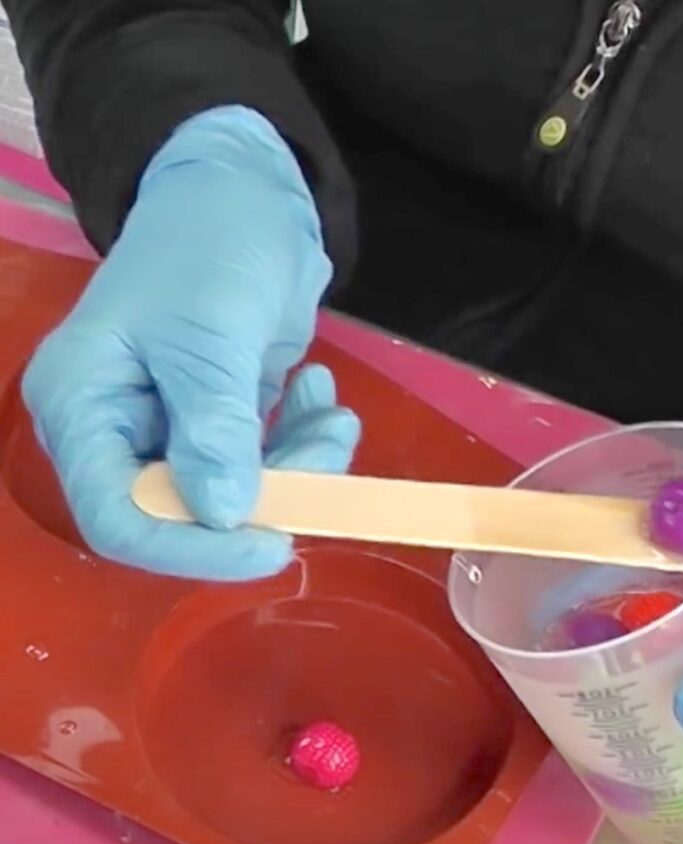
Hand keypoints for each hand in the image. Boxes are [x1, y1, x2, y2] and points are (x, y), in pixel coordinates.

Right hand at [22, 106, 359, 579]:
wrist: (248, 191)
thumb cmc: (208, 242)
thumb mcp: (209, 330)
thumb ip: (211, 423)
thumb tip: (224, 516)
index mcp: (82, 405)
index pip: (118, 516)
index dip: (192, 548)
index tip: (273, 544)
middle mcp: (118, 429)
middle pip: (186, 514)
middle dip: (269, 496)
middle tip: (327, 453)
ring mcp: (173, 426)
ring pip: (238, 493)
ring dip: (301, 465)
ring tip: (336, 413)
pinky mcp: (220, 419)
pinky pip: (265, 460)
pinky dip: (305, 440)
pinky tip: (321, 390)